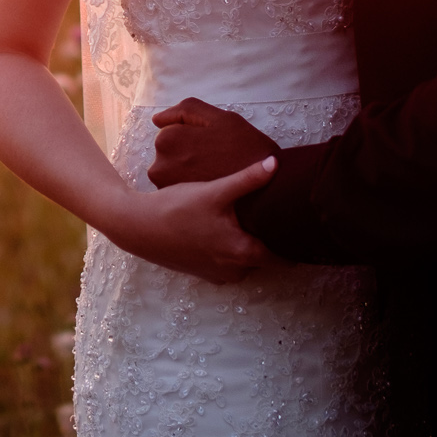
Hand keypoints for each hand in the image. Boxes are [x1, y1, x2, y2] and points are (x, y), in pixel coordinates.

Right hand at [101, 159, 280, 284]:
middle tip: (275, 214)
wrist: (136, 227)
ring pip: (247, 258)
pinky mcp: (205, 271)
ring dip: (248, 242)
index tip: (299, 224)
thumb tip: (276, 163)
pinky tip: (223, 226)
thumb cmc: (175, 209)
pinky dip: (231, 247)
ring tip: (248, 217)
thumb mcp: (213, 191)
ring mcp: (219, 273)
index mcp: (242, 252)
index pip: (284, 257)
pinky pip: (229, 260)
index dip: (293, 241)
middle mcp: (234, 269)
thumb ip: (247, 179)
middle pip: (266, 256)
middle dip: (271, 239)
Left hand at [148, 97, 279, 187]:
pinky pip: (179, 184)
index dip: (195, 134)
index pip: (172, 130)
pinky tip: (212, 183)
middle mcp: (160, 165)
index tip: (212, 143)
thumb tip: (157, 120)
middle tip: (216, 158)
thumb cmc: (246, 150)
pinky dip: (191, 182)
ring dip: (188, 167)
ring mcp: (166, 188)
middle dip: (187, 151)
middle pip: (170, 150)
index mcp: (168, 140)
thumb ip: (186, 111)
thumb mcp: (221, 118)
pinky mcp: (177, 203)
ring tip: (215, 171)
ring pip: (173, 168)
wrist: (266, 192)